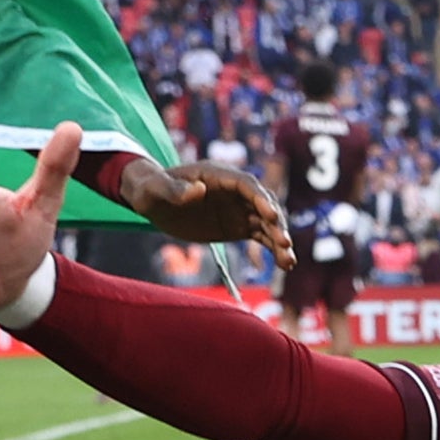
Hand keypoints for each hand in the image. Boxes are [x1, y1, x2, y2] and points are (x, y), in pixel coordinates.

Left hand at [114, 150, 289, 253]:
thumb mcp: (155, 188)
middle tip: (284, 243)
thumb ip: (173, 189)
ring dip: (279, 240)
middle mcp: (235, 192)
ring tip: (288, 262)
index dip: (260, 199)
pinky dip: (273, 249)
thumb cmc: (151, 189)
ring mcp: (240, 209)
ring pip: (267, 223)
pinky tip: (284, 264)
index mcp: (218, 176)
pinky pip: (262, 237)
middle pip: (264, 204)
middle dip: (276, 223)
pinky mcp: (239, 227)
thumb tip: (196, 191)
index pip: (246, 185)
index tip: (270, 215)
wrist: (153, 202)